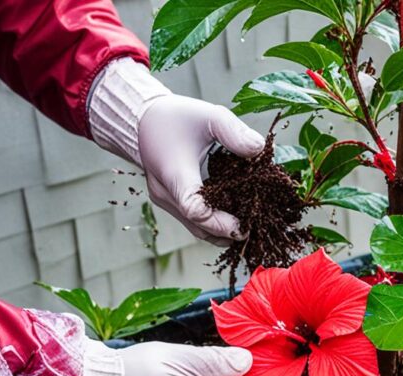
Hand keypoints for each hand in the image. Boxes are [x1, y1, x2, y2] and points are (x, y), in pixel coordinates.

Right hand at [88, 59, 264, 244]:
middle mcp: (166, 193)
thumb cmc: (176, 116)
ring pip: (195, 228)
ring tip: (249, 227)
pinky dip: (213, 223)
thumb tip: (258, 149)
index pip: (194, 208)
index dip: (219, 222)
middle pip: (197, 225)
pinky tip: (234, 218)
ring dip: (220, 233)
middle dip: (226, 232)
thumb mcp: (209, 115)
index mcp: (175, 173)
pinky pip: (192, 220)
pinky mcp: (170, 201)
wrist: (144, 120)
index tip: (243, 226)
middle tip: (254, 229)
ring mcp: (166, 200)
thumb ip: (233, 131)